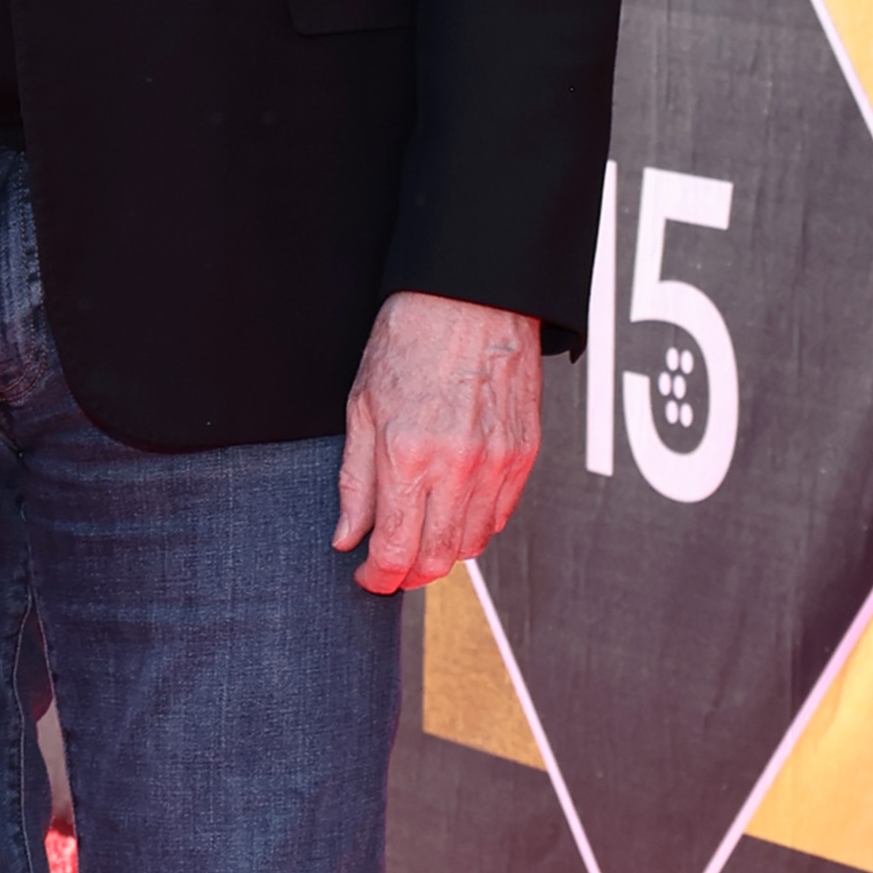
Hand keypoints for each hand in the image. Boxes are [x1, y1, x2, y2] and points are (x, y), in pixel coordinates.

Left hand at [334, 291, 541, 593]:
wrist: (471, 295)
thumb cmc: (411, 340)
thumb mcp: (361, 406)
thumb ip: (355, 480)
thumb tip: (348, 537)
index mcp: (407, 455)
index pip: (394, 551)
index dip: (376, 577)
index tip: (366, 576)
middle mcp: (457, 467)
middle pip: (437, 560)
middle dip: (408, 574)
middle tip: (388, 566)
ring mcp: (497, 463)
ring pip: (472, 544)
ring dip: (442, 551)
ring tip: (419, 533)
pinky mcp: (524, 454)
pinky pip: (501, 515)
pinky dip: (475, 524)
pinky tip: (452, 506)